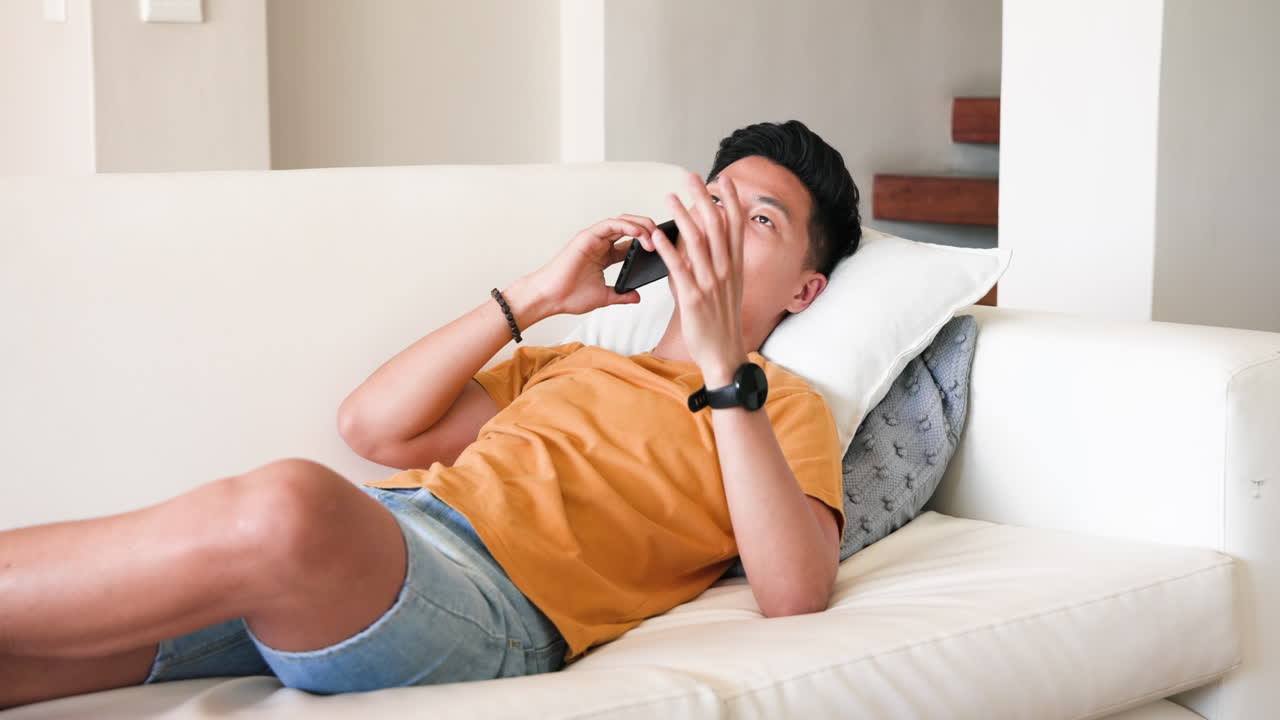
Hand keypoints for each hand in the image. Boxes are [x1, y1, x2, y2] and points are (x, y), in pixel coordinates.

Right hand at [525, 214, 660, 316]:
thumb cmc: (569, 296)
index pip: (631, 243)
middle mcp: (601, 243)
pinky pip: (611, 225)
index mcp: (605, 256)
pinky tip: (639, 233)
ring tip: (654, 237)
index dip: (648, 244)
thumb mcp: (604, 297)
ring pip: (623, 222)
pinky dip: (626, 226)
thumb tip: (638, 297)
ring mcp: (594, 238)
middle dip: (649, 230)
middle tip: (663, 240)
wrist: (549, 298)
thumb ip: (622, 295)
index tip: (664, 251)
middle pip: (630, 228)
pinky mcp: (587, 236)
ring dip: (641, 227)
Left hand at [646, 171, 748, 382]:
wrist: (724, 355)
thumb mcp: (724, 290)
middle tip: (693, 177)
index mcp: (734, 268)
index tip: (724, 180)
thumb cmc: (720, 324)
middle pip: (716, 227)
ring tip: (670, 198)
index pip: (735, 228)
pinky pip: (680, 270)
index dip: (730, 202)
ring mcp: (710, 285)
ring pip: (698, 243)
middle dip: (704, 199)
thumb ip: (713, 266)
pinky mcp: (693, 299)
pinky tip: (658, 235)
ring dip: (683, 217)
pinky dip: (668, 250)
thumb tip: (698, 247)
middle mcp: (726, 272)